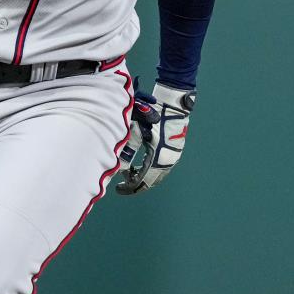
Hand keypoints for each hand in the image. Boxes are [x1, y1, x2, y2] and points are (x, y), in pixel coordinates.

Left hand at [115, 80, 195, 194]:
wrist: (172, 104)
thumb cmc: (151, 115)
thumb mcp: (135, 131)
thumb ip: (127, 150)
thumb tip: (118, 167)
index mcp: (158, 158)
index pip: (142, 181)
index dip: (129, 187)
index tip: (118, 189)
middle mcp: (168, 161)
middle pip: (151, 181)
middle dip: (135, 185)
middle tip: (122, 185)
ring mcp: (173, 157)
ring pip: (157, 176)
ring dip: (143, 178)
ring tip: (129, 175)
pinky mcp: (175, 151)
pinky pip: (162, 168)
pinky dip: (150, 171)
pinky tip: (140, 167)